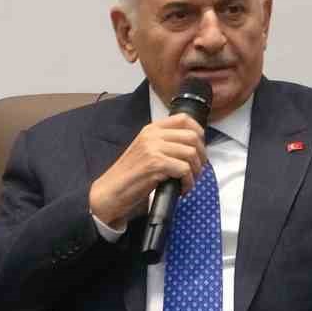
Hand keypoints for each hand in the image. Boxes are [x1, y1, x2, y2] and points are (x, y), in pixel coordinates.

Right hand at [88, 115, 206, 228]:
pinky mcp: (155, 164)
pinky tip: (181, 189)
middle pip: (192, 136)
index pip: (184, 119)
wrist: (110, 191)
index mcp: (151, 129)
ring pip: (191, 153)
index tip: (200, 149)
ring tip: (187, 182)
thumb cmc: (130, 176)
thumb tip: (193, 147)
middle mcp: (152, 135)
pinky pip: (185, 170)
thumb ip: (165, 144)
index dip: (199, 132)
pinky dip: (188, 182)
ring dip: (195, 172)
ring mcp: (153, 148)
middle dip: (201, 156)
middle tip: (196, 171)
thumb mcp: (146, 151)